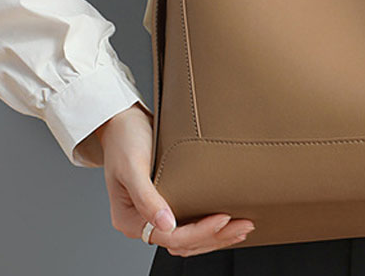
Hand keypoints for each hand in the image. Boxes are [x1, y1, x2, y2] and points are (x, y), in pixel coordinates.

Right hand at [96, 102, 255, 255]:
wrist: (120, 121)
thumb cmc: (123, 140)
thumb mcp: (132, 167)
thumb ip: (146, 198)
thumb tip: (166, 224)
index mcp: (130, 219)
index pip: (171, 237)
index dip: (199, 232)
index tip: (223, 218)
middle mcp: (142, 221)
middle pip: (183, 242)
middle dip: (215, 237)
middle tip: (243, 226)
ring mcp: (154, 214)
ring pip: (188, 238)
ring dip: (215, 236)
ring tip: (242, 227)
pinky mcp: (165, 203)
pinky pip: (188, 224)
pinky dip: (208, 227)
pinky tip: (227, 221)